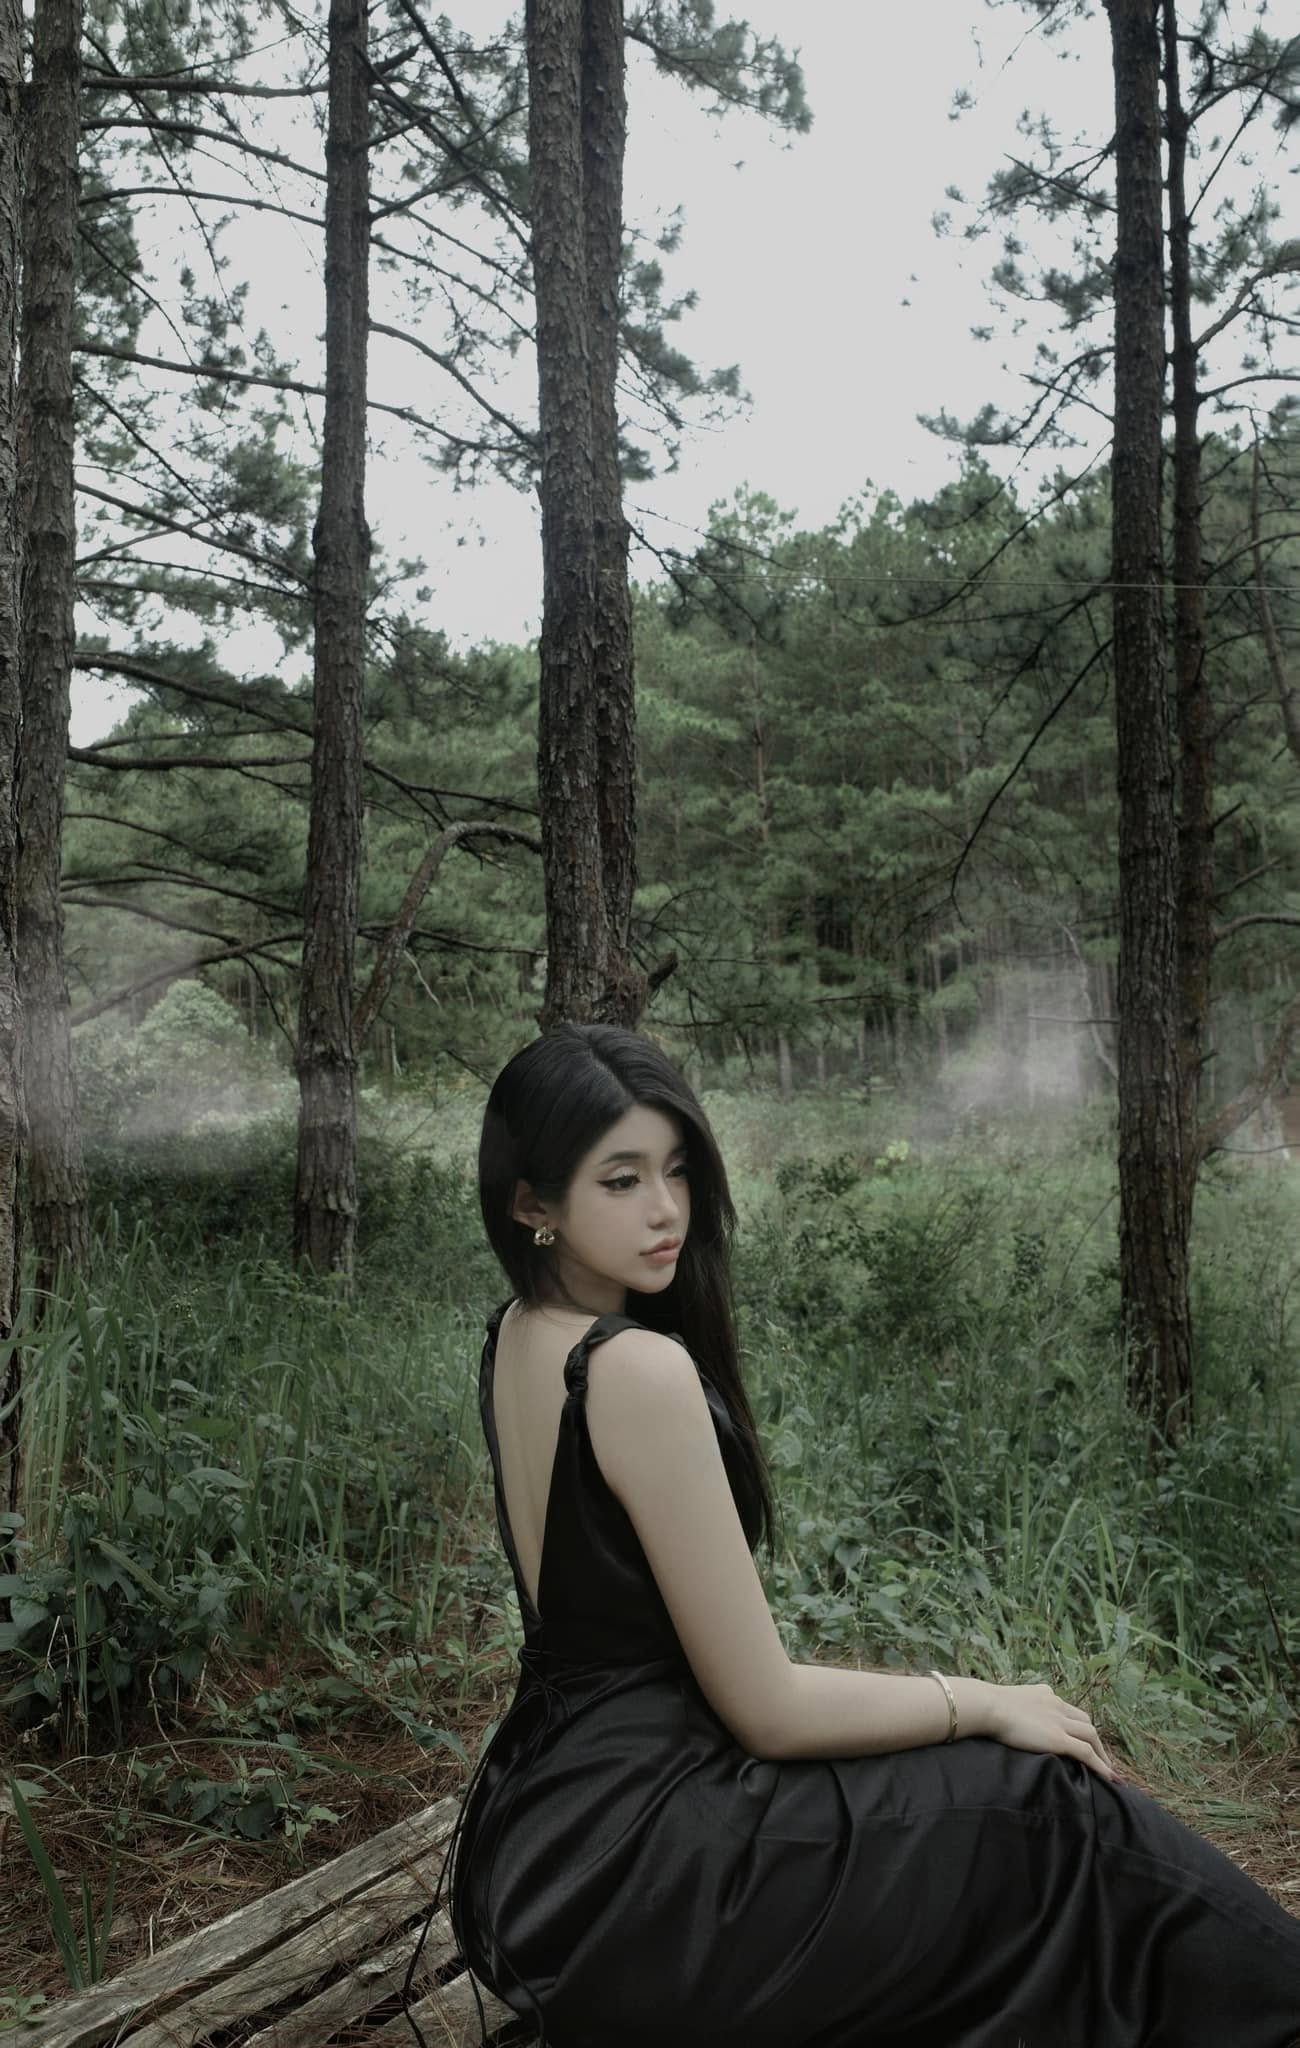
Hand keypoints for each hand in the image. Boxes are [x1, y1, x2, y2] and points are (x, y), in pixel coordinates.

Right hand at [981, 1681, 1123, 1784]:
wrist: (988, 1707)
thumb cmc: (987, 1706)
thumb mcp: (1005, 1701)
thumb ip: (1014, 1708)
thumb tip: (1005, 1717)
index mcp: (1044, 1694)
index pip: (1068, 1710)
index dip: (1076, 1725)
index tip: (1079, 1738)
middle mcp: (1057, 1704)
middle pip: (1084, 1721)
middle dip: (1094, 1740)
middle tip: (1100, 1757)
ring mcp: (1059, 1721)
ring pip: (1091, 1736)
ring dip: (1102, 1754)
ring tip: (1108, 1771)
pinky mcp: (1059, 1739)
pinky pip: (1087, 1753)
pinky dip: (1101, 1766)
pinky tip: (1109, 1779)